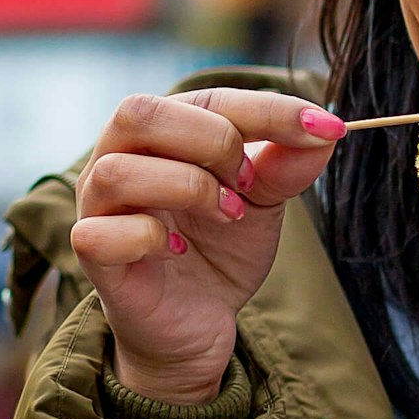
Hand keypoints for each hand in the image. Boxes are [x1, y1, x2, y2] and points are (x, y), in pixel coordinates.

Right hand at [58, 90, 345, 403]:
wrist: (201, 321)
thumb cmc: (220, 248)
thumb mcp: (264, 200)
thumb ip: (286, 163)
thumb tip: (326, 129)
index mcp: (161, 132)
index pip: (206, 98)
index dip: (268, 111)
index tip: (325, 129)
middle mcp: (117, 157)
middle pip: (138, 113)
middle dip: (211, 142)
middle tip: (245, 182)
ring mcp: (98, 206)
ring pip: (117, 171)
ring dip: (187, 189)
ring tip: (226, 215)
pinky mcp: (92, 254)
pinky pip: (102, 233)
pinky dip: (151, 238)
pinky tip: (178, 251)